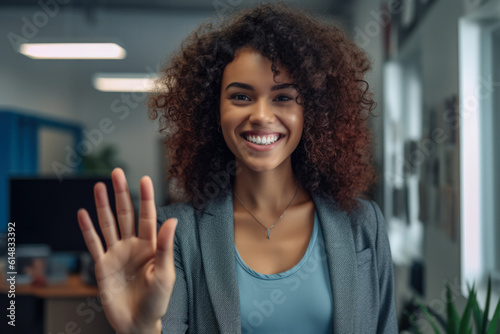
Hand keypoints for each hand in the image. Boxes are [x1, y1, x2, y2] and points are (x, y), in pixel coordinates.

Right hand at [77, 168, 176, 333]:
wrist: (137, 323)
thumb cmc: (157, 302)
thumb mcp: (165, 274)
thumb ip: (165, 247)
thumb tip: (172, 220)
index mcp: (151, 246)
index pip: (148, 216)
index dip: (145, 198)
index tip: (144, 178)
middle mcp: (132, 246)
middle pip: (125, 214)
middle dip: (121, 193)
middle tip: (116, 172)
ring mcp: (116, 254)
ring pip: (108, 224)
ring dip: (103, 206)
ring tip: (98, 187)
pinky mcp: (102, 266)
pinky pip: (93, 244)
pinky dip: (87, 230)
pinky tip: (82, 214)